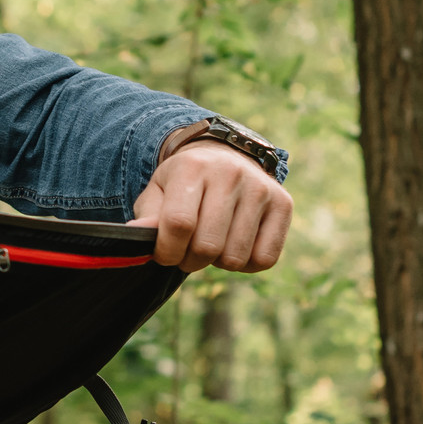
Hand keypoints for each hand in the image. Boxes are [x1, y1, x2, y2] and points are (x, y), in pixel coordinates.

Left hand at [132, 132, 293, 272]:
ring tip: (213, 242)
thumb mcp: (158, 193)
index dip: (168, 252)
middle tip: (188, 251)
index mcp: (192, 167)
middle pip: (207, 246)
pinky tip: (237, 244)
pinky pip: (264, 259)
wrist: (224, 159)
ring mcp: (260, 187)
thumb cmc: (183, 184)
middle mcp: (230, 173)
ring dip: (218, 262)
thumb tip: (139, 236)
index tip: (165, 254)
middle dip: (191, 261)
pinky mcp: (283, 203)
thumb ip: (148, 217)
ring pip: (235, 257)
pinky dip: (246, 264)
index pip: (179, 225)